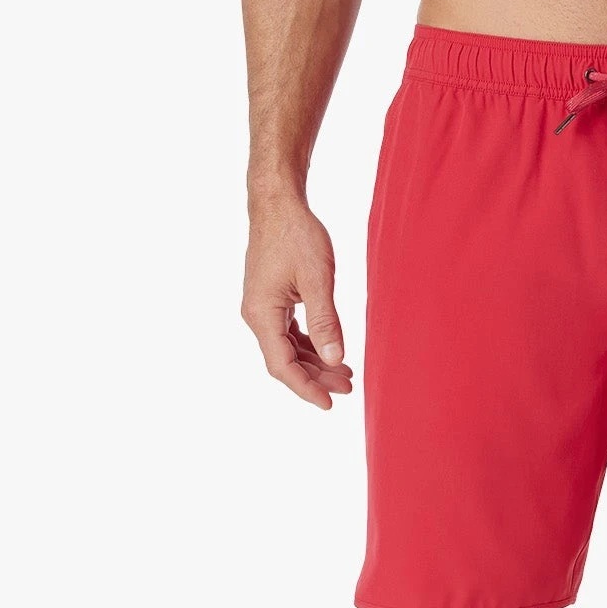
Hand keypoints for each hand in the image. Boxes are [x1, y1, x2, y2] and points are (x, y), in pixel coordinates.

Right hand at [241, 196, 352, 409]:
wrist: (278, 203)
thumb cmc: (296, 234)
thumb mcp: (317, 279)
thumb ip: (326, 322)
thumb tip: (336, 360)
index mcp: (262, 314)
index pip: (282, 366)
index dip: (306, 388)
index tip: (330, 404)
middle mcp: (257, 315)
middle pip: (286, 361)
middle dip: (317, 378)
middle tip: (349, 387)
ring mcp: (263, 309)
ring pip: (289, 349)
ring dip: (316, 363)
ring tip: (346, 374)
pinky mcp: (272, 301)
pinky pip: (290, 334)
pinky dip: (311, 346)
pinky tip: (332, 352)